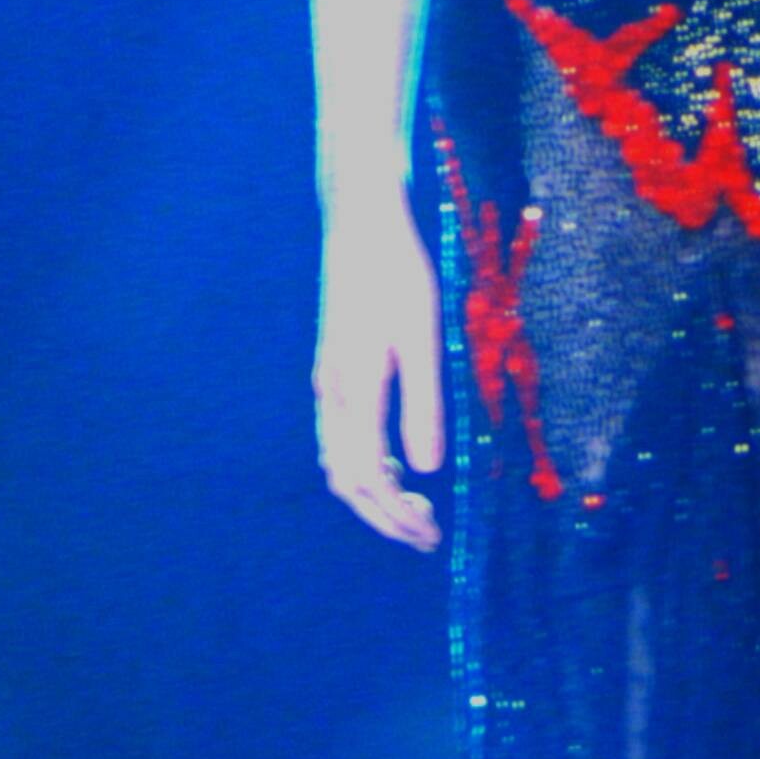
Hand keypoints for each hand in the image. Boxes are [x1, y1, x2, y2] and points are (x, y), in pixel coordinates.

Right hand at [314, 192, 443, 550]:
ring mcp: (328, 382)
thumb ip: (425, 403)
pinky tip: (399, 460)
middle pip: (346, 480)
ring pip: (338, 460)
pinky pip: (340, 437)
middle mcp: (333, 394)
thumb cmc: (398, 271)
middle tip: (426, 537)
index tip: (431, 536)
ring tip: (417, 507)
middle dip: (384, 517)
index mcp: (355, 390)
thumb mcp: (424, 335)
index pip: (369, 478)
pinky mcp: (333, 369)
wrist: (360, 221)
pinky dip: (366, 464)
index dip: (398, 516)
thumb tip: (430, 470)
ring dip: (374, 493)